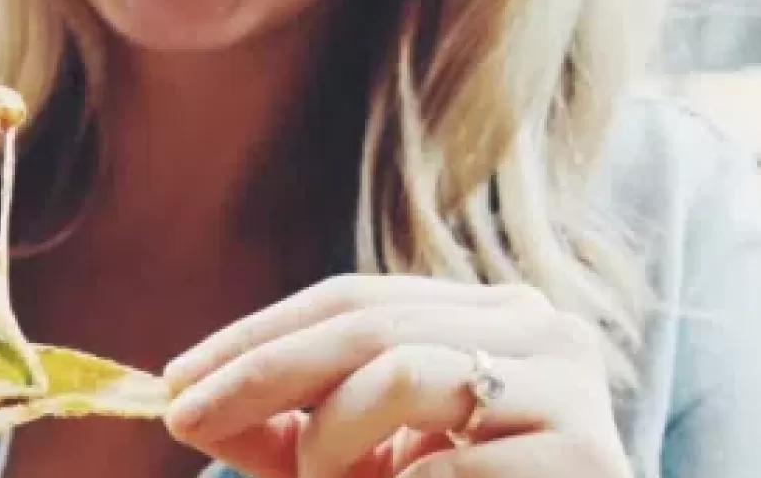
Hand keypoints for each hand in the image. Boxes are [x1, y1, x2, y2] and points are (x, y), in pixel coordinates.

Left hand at [160, 275, 632, 477]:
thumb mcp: (361, 465)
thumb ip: (286, 433)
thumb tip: (185, 401)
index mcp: (488, 314)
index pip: (353, 298)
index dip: (257, 333)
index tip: (175, 377)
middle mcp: (539, 326)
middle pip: (368, 323)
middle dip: (262, 371)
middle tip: (185, 416)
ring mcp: (571, 383)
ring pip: (404, 370)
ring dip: (335, 437)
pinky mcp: (585, 451)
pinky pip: (453, 461)